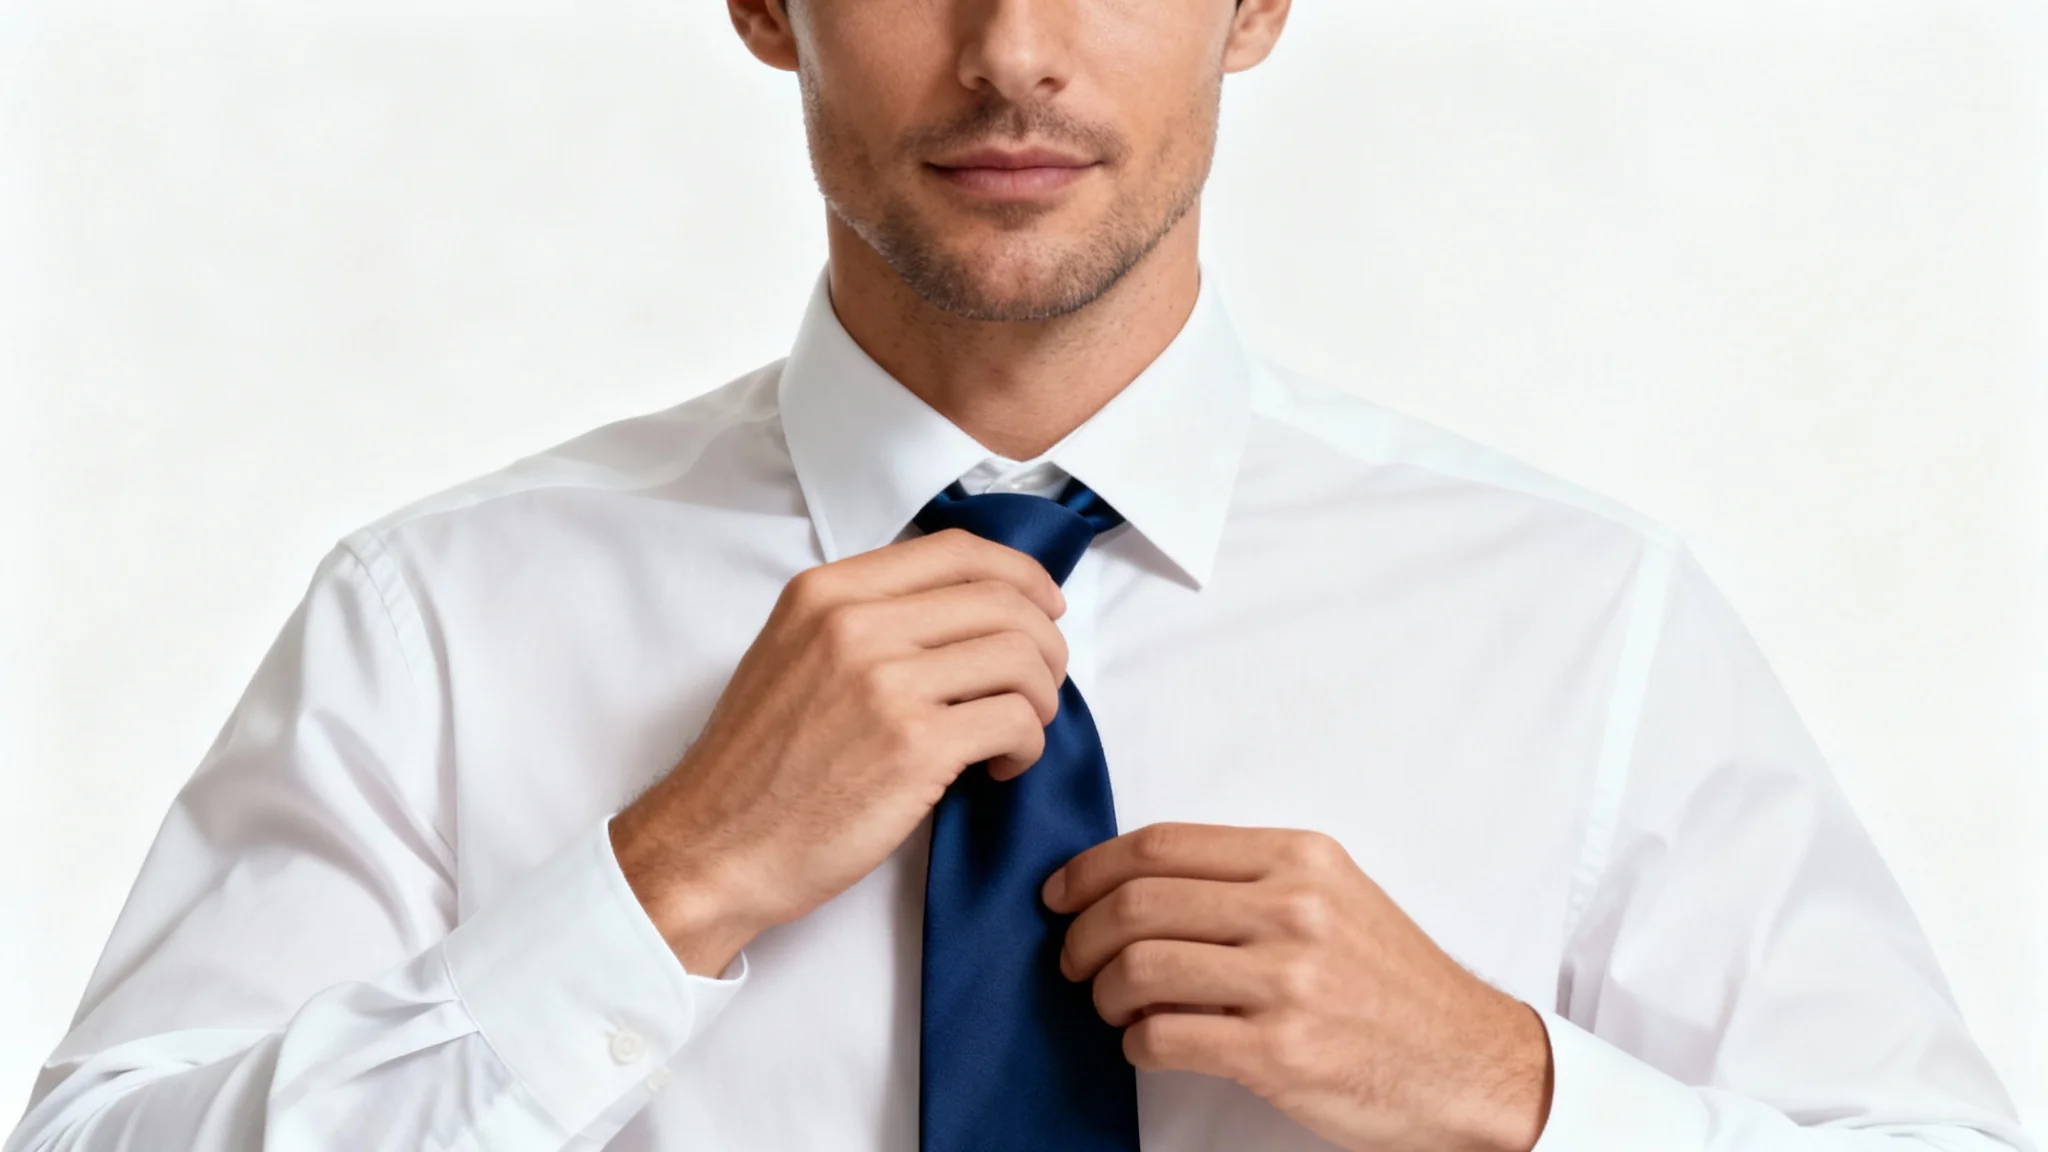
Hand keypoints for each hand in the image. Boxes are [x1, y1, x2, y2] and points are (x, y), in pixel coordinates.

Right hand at [611, 529, 1068, 975]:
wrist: (715, 847)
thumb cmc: (759, 766)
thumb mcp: (792, 654)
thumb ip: (865, 619)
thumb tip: (965, 610)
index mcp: (826, 592)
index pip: (956, 550)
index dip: (1020, 574)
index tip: (1044, 607)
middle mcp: (855, 624)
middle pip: (1003, 601)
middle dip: (1045, 645)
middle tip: (1040, 687)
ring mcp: (885, 683)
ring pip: (1020, 657)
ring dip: (1041, 698)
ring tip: (1019, 730)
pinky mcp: (914, 746)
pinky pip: (1016, 721)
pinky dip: (1028, 746)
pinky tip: (1001, 767)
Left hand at [1044, 823, 1553, 1151]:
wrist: (1467, 1060)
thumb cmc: (1391, 982)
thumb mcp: (1334, 896)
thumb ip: (1248, 878)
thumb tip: (1135, 881)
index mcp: (1299, 860)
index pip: (1161, 845)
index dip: (1090, 868)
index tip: (1061, 892)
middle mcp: (1293, 910)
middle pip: (1137, 903)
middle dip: (1081, 933)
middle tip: (1073, 959)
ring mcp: (1287, 981)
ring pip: (1138, 969)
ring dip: (1102, 993)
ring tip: (1111, 1006)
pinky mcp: (1279, 1052)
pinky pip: (1162, 1037)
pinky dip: (1135, 1043)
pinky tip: (1147, 1044)